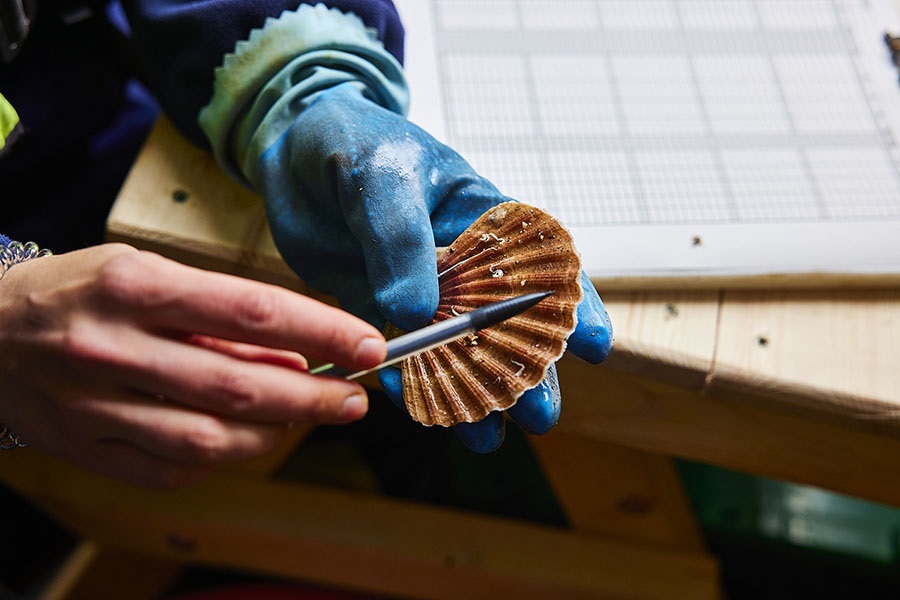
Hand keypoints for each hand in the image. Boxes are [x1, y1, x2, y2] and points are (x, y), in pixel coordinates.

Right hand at [0, 244, 385, 487]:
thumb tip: (293, 356)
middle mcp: (114, 348)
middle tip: (354, 398)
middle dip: (314, 396)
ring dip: (276, 433)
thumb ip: (217, 316)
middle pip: (241, 385)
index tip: (366, 345)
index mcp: (136, 287)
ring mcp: (95, 406)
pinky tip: (247, 438)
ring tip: (307, 417)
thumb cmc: (80, 292)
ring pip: (211, 438)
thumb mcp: (146, 273)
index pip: (253, 311)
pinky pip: (172, 470)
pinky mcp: (85, 448)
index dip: (321, 332)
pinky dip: (223, 457)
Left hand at [258, 84, 612, 451]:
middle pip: (508, 326)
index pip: (545, 266)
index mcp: (486, 222)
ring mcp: (422, 295)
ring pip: (459, 353)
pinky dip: (412, 384)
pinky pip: (402, 357)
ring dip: (473, 394)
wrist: (292, 151)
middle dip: (527, 372)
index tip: (595, 347)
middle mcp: (463, 266)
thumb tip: (414, 313)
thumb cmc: (354, 141)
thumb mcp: (383, 174)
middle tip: (537, 417)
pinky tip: (419, 406)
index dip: (576, 307)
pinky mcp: (377, 313)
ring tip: (483, 438)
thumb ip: (401, 239)